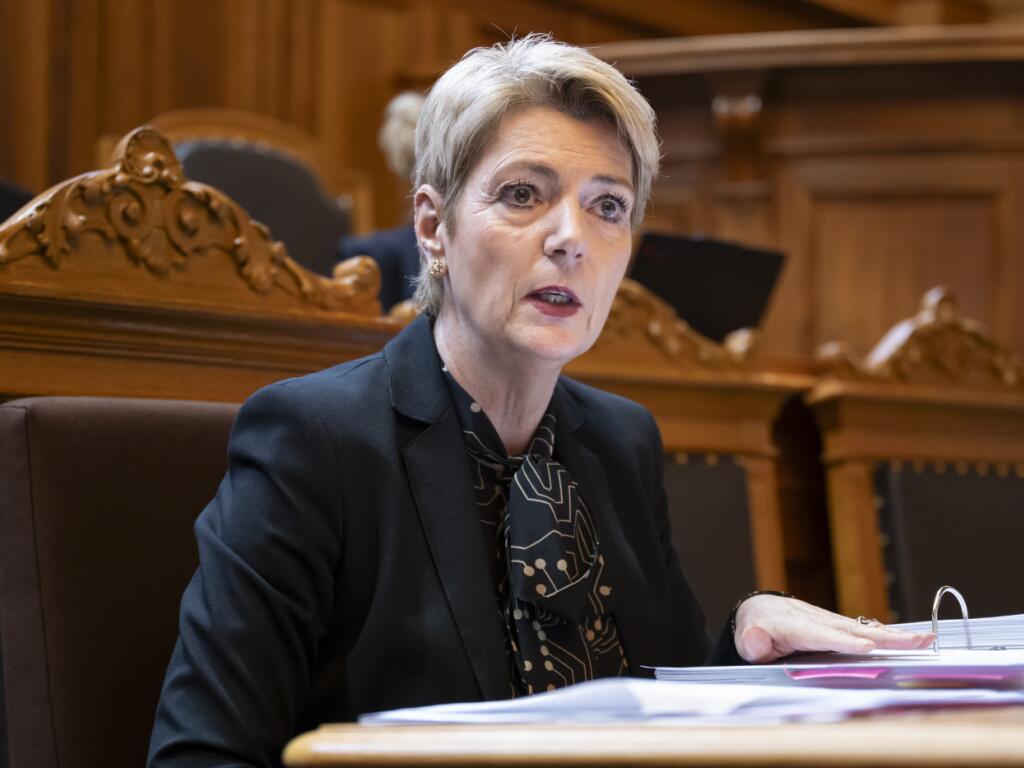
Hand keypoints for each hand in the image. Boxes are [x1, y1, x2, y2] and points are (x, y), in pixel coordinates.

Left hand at [733, 594, 934, 663]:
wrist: (762, 610)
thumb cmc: (756, 629)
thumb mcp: (747, 639)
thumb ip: (752, 643)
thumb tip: (756, 642)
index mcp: (795, 626)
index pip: (821, 636)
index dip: (844, 641)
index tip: (867, 647)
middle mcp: (818, 620)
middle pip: (853, 631)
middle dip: (884, 637)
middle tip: (917, 642)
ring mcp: (830, 621)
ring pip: (864, 629)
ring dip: (895, 635)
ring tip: (926, 640)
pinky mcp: (838, 625)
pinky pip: (864, 630)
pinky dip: (887, 634)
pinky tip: (911, 641)